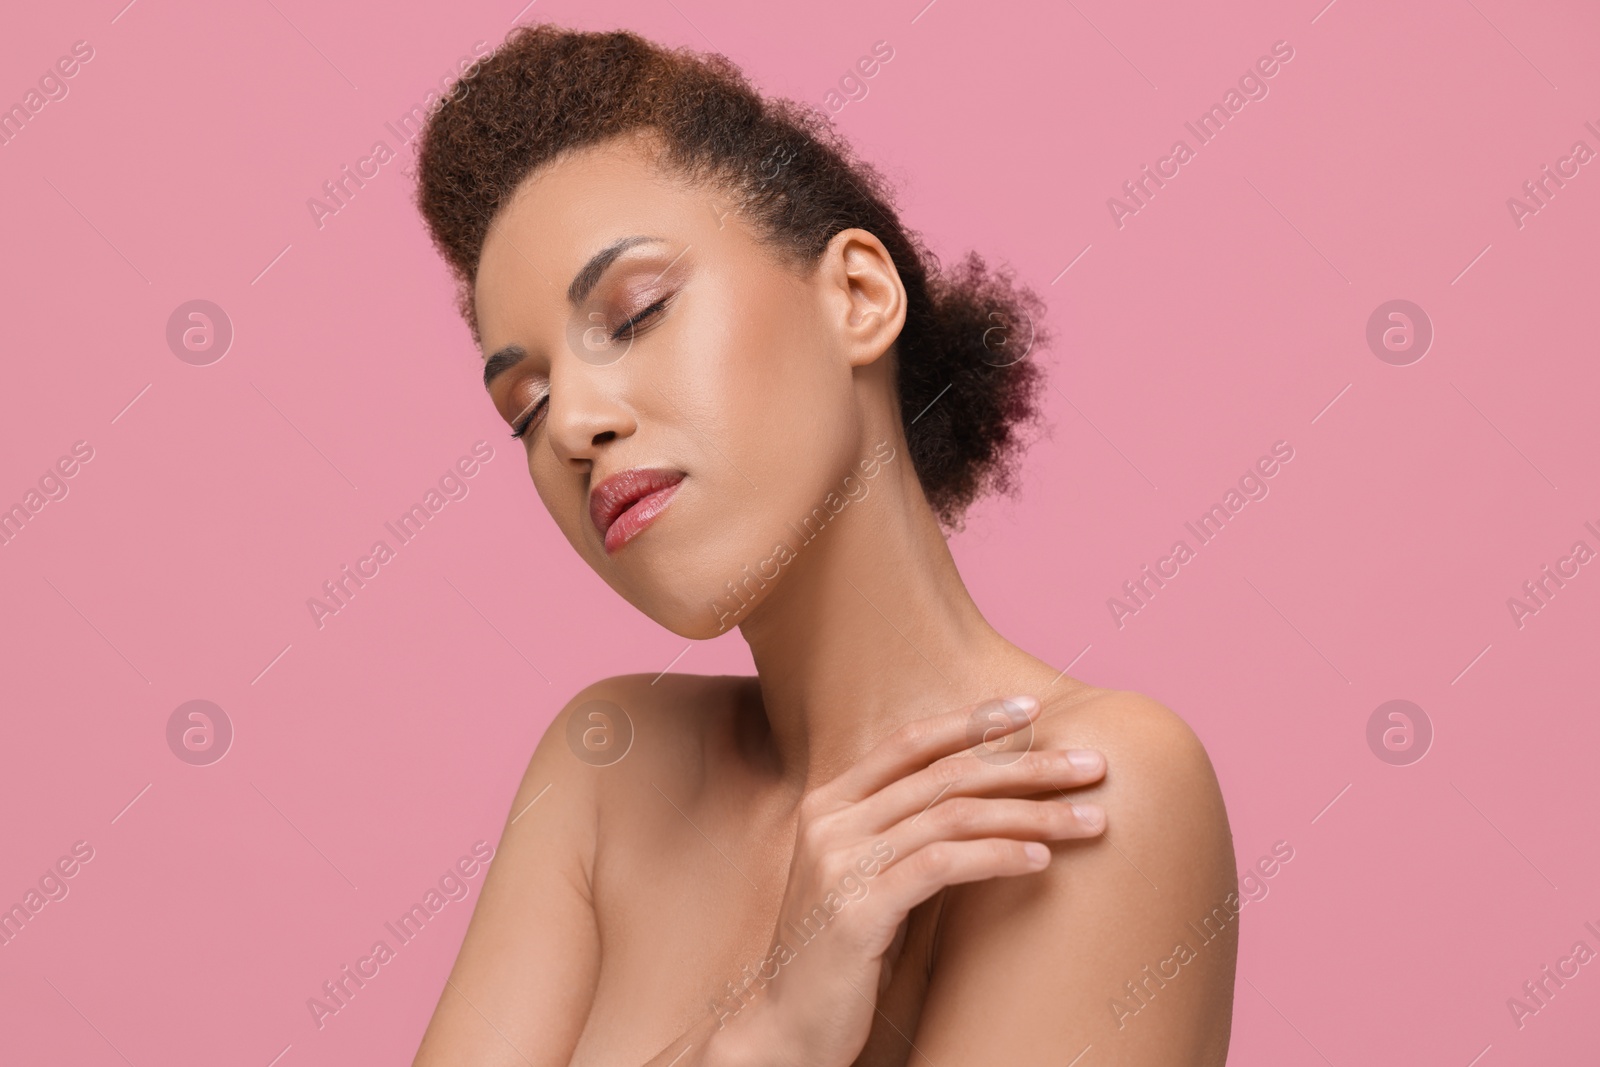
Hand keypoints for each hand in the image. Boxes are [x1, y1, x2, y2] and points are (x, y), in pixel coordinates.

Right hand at [710, 694, 1106, 1066]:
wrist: (784, 1028)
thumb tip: (989, 805)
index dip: (972, 721)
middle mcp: (830, 822)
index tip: (1031, 710)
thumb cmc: (841, 958)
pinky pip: (943, 865)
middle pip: (945, 775)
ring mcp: (840, 864)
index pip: (909, 743)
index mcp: (829, 804)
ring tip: (1090, 821)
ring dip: (1033, 814)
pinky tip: (1041, 861)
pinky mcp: (857, 911)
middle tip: (1092, 765)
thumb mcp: (869, 880)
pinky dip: (999, 856)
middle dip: (1027, 765)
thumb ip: (907, 837)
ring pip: (953, 816)